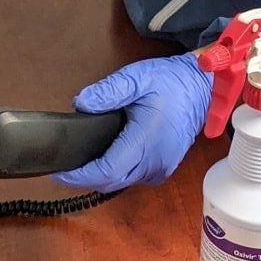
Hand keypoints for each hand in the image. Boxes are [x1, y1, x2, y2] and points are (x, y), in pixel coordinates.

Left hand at [56, 52, 211, 191]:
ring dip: (103, 176)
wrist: (201, 88)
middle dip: (86, 178)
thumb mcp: (135, 77)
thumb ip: (107, 91)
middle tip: (66, 165)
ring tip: (85, 159)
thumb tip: (81, 104)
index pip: (108, 171)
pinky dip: (119, 173)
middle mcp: (155, 161)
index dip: (81, 176)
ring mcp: (162, 168)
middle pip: (112, 182)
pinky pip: (135, 178)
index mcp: (146, 140)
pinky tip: (109, 157)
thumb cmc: (170, 82)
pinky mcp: (164, 169)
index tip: (60, 173)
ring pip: (123, 183)